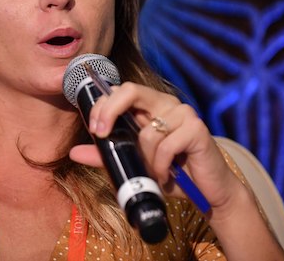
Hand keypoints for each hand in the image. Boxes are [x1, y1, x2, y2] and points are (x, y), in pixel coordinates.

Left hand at [69, 82, 242, 213]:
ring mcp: (184, 114)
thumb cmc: (172, 173)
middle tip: (101, 134)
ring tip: (154, 172)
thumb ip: (106, 155)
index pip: (120, 91)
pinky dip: (162, 165)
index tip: (93, 128)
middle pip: (131, 90)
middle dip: (109, 111)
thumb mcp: (134, 164)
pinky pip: (166, 146)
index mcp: (151, 106)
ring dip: (145, 160)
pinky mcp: (197, 129)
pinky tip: (169, 174)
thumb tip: (74, 152)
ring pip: (147, 132)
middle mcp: (167, 104)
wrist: (209, 193)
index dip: (102, 105)